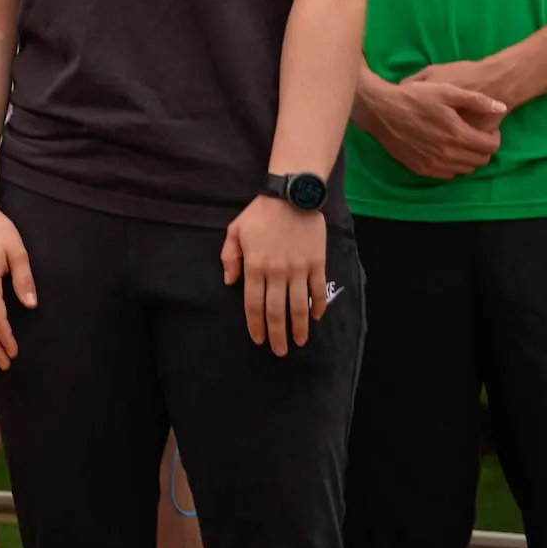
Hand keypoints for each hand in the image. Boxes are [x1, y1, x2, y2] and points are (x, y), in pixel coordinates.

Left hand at [222, 196, 329, 354]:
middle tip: (279, 351)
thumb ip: (229, 257)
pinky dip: (317, 306)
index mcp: (255, 266)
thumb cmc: (260, 213)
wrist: (292, 196)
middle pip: (276, 311)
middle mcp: (276, 272)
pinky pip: (317, 291)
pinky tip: (315, 317)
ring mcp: (298, 269)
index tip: (258, 339)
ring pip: (298, 307)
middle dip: (277, 334)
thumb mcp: (235, 231)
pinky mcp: (316, 264)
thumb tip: (229, 282)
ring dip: (298, 328)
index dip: (256, 325)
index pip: (253, 304)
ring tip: (298, 342)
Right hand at [366, 72, 505, 179]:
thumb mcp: (446, 91)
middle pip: (481, 160)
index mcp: (458, 134)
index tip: (487, 129)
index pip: (491, 146)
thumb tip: (502, 108)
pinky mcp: (421, 169)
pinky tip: (445, 152)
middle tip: (474, 136)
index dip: (494, 137)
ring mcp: (434, 164)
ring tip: (460, 143)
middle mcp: (448, 154)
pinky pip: (447, 175)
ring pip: (465, 170)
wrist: (380, 110)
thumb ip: (476, 100)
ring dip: (469, 158)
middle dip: (483, 149)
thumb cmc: (414, 97)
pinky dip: (452, 166)